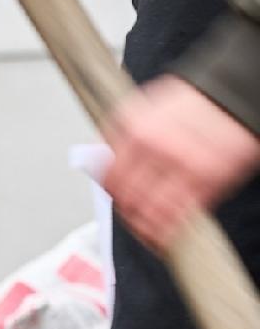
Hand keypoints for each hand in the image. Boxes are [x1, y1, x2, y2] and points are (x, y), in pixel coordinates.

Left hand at [103, 75, 259, 254]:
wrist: (231, 97)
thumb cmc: (190, 103)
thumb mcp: (144, 109)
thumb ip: (118, 135)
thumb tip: (98, 160)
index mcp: (135, 130)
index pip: (109, 175)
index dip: (110, 191)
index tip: (114, 196)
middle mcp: (156, 149)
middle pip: (128, 196)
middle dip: (127, 211)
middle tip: (131, 215)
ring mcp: (183, 166)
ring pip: (151, 211)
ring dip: (145, 226)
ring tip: (145, 229)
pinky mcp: (209, 179)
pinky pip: (180, 213)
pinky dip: (167, 228)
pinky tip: (164, 232)